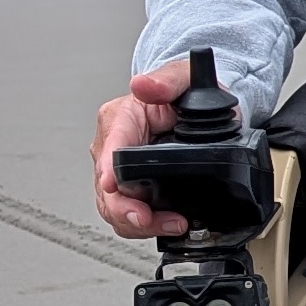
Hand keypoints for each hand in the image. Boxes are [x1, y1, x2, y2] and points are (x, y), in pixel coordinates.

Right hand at [92, 57, 192, 235]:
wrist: (200, 109)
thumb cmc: (188, 93)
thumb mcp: (184, 79)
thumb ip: (166, 81)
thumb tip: (144, 84)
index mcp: (120, 118)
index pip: (109, 146)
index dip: (109, 168)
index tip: (113, 184)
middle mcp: (111, 147)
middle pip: (105, 186)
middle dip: (124, 207)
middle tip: (146, 219)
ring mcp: (118, 172)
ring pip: (114, 207)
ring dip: (138, 222)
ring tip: (170, 224)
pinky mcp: (131, 189)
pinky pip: (128, 214)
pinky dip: (146, 226)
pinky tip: (168, 224)